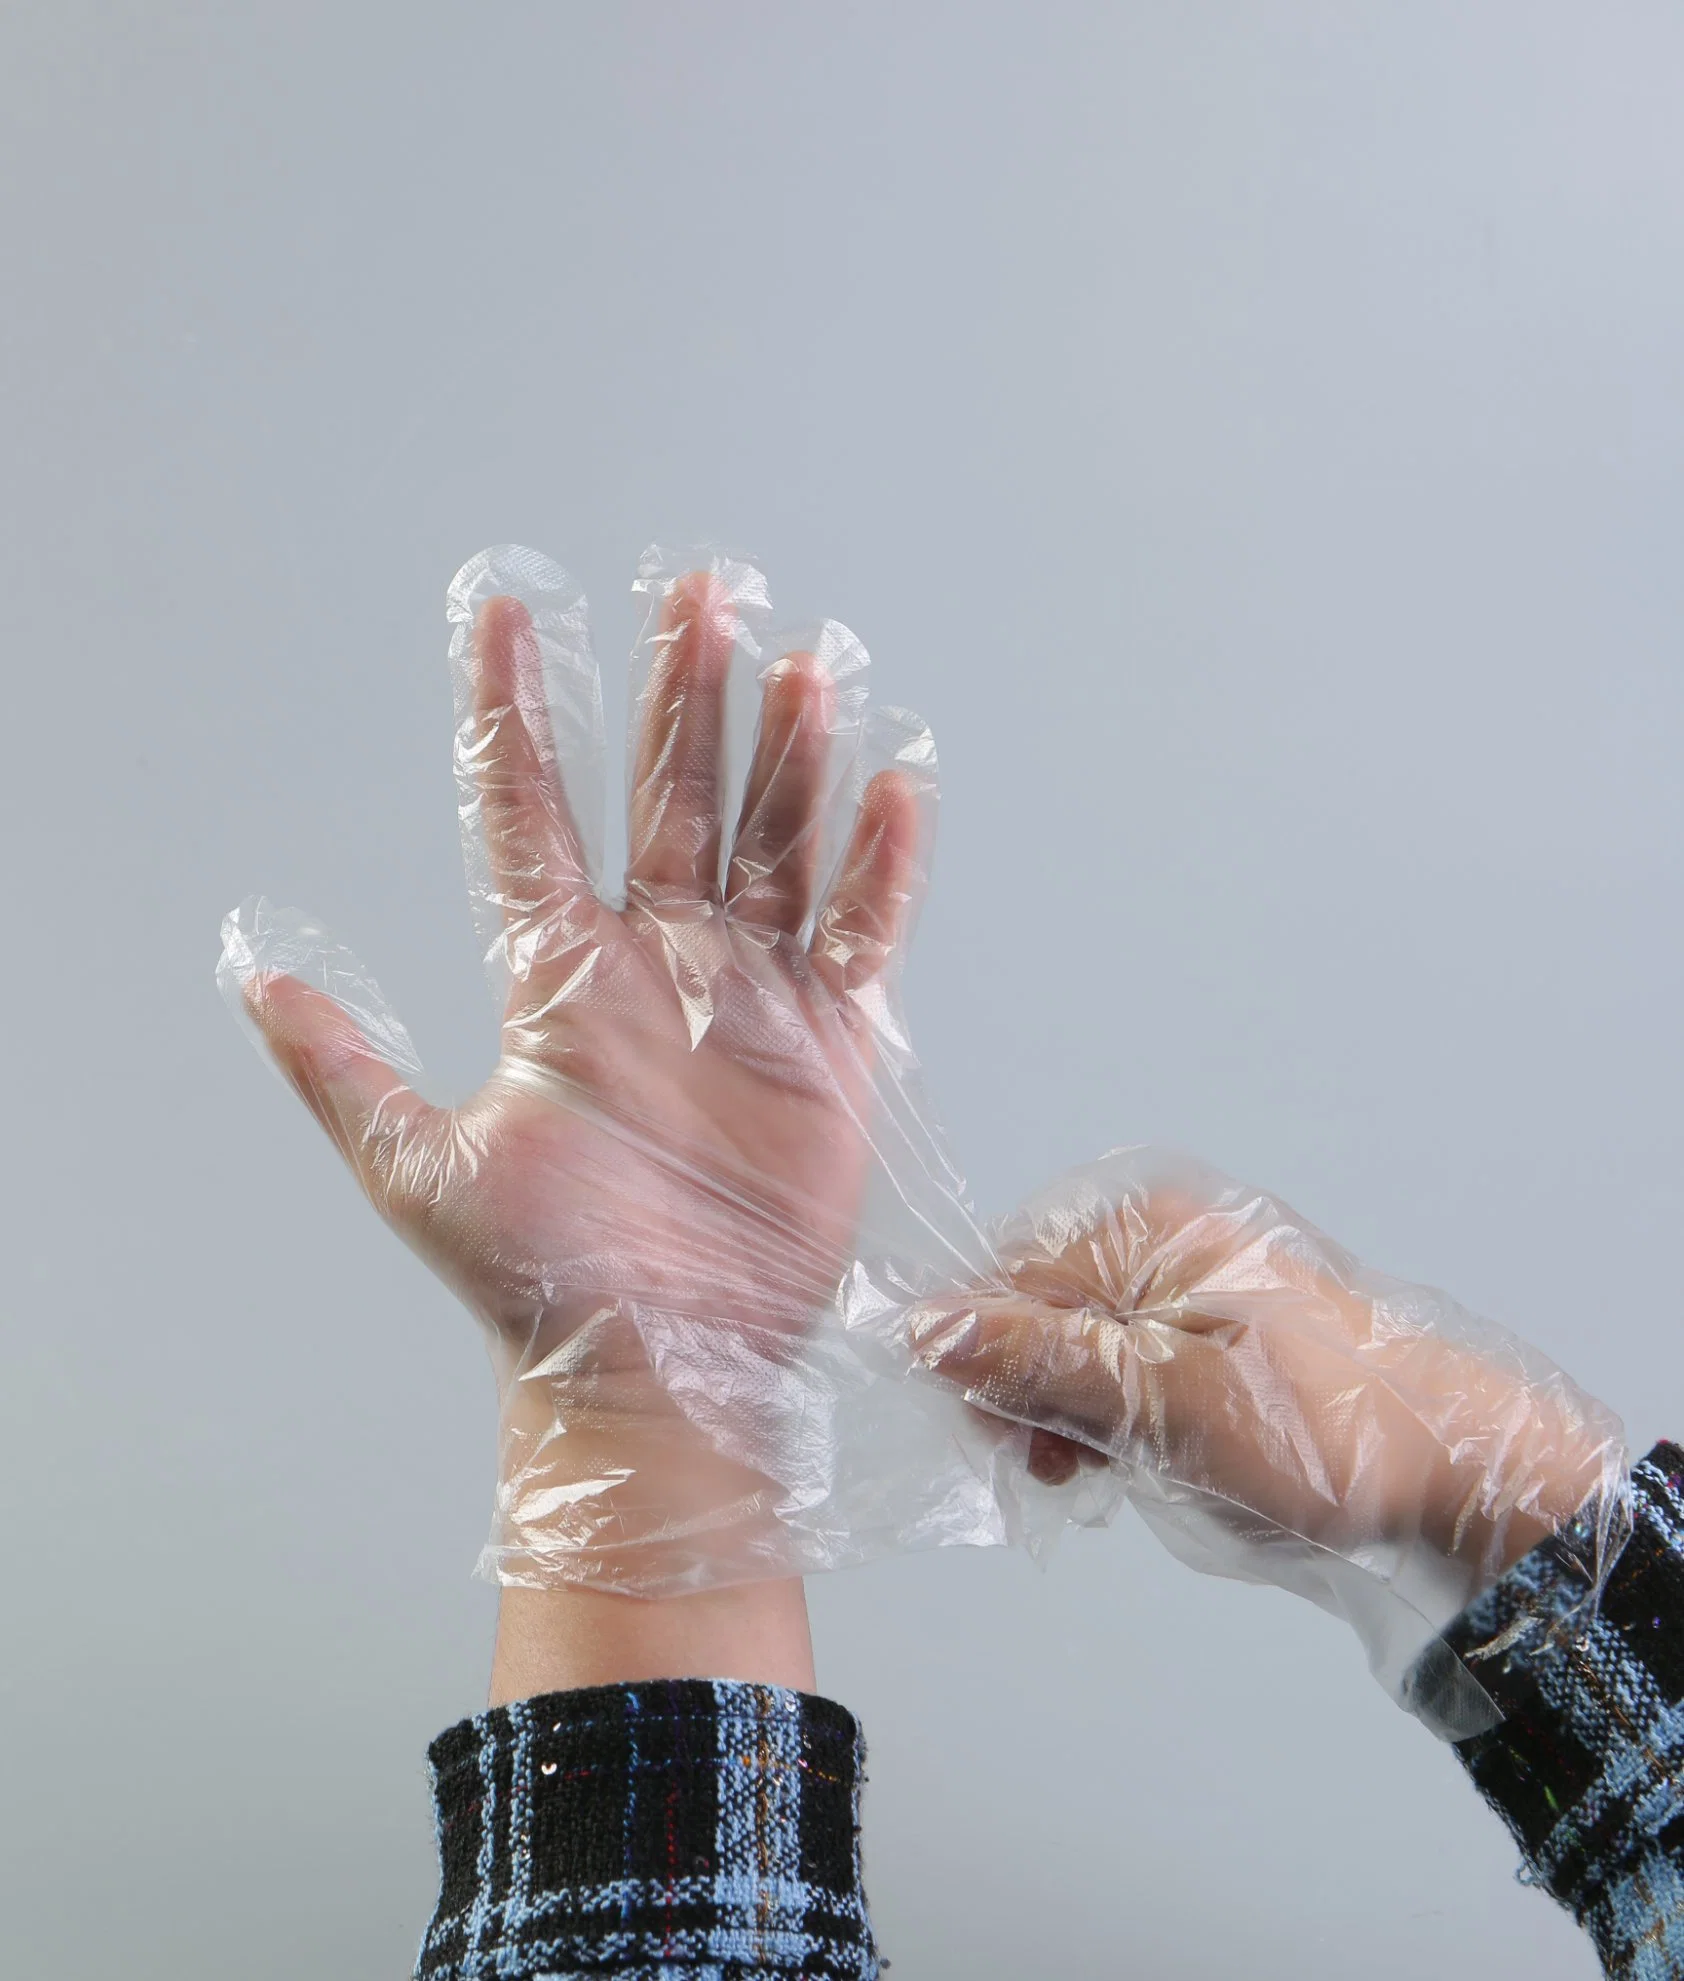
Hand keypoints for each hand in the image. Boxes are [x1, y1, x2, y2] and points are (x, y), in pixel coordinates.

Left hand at [221, 546, 976, 1598]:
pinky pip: (860, 928)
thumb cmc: (545, 1277)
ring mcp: (748, 993)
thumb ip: (343, 1064)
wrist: (665, 1361)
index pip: (532, 811)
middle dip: (683, 696)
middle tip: (699, 593)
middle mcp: (656, 963)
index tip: (505, 610)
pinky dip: (880, 864)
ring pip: (773, 842)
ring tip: (799, 666)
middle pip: (673, 799)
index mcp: (559, 974)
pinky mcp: (829, 1038)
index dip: (517, 711)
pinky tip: (892, 787)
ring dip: (786, 757)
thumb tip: (250, 974)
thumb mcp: (421, 1165)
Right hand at [910, 1146, 1625, 1693]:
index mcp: (1151, 1227)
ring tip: (1111, 1471)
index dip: (988, 1366)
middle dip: (1034, 1393)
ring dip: (1074, 1413)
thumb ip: (1044, 1363)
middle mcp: (1166, 1236)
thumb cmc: (1323, 1435)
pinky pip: (1128, 1359)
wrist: (1458, 1471)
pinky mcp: (1217, 1328)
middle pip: (1039, 1306)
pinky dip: (1119, 1413)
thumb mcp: (1166, 1406)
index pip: (1007, 1278)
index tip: (1012, 1444)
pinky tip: (1139, 1455)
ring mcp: (1194, 1281)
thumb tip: (928, 1327)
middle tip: (1069, 1470)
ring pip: (1080, 1342)